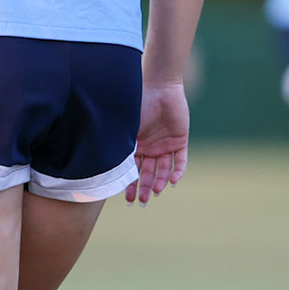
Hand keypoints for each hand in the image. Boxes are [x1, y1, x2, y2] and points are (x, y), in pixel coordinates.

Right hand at [125, 81, 188, 204]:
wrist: (159, 88)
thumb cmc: (139, 106)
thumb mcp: (127, 130)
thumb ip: (121, 148)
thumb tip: (108, 172)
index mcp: (136, 146)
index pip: (133, 171)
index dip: (130, 185)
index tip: (127, 200)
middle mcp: (151, 148)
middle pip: (149, 173)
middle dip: (145, 188)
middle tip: (143, 201)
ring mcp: (166, 144)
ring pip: (164, 169)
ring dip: (161, 181)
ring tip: (158, 191)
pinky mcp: (180, 140)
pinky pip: (180, 160)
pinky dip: (178, 171)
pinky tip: (174, 181)